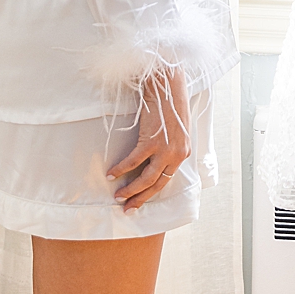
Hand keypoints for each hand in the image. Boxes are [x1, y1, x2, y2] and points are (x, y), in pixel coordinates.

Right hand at [107, 65, 191, 212]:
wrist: (167, 85)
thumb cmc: (170, 104)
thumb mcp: (176, 129)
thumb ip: (170, 145)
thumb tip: (155, 158)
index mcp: (183, 153)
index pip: (166, 179)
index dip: (151, 192)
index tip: (139, 201)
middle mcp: (176, 154)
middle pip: (157, 184)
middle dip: (140, 198)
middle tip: (128, 208)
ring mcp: (164, 149)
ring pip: (146, 178)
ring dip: (130, 189)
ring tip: (118, 196)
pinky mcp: (151, 141)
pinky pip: (133, 161)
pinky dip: (121, 169)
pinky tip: (112, 174)